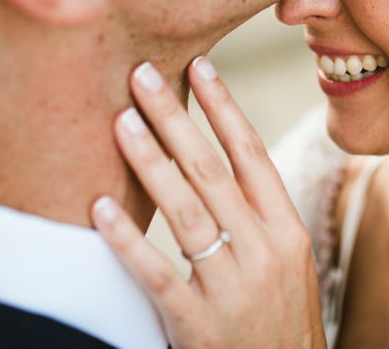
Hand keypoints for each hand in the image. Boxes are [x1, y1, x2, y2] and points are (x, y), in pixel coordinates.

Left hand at [91, 57, 325, 348]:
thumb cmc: (279, 325)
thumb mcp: (286, 266)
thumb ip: (255, 219)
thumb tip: (212, 162)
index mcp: (288, 232)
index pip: (252, 154)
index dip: (225, 107)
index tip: (199, 65)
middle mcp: (264, 253)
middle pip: (213, 171)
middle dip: (175, 118)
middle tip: (141, 75)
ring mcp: (234, 290)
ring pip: (186, 212)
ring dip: (150, 161)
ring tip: (120, 121)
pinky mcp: (201, 327)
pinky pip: (157, 276)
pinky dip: (128, 240)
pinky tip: (100, 208)